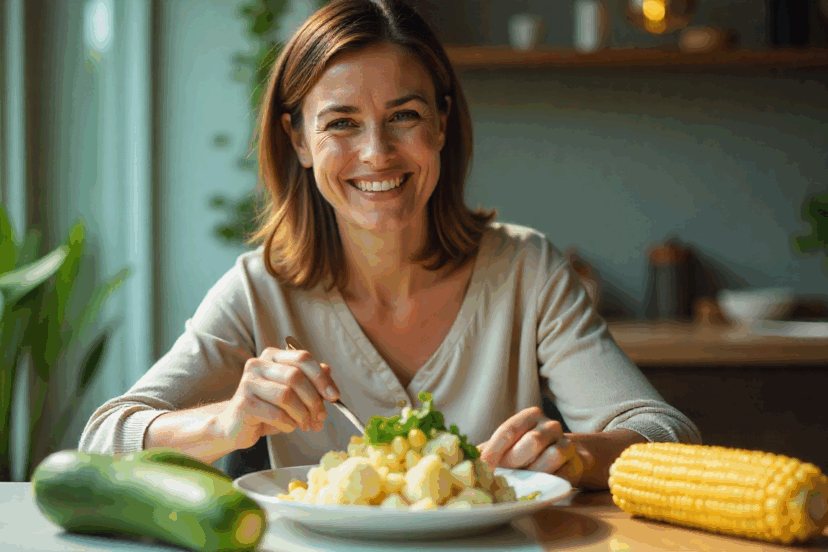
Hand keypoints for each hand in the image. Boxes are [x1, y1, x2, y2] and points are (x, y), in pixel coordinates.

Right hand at [217, 346, 340, 449]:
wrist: (235, 427)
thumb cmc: (267, 409)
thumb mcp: (293, 394)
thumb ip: (310, 383)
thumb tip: (329, 378)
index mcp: (273, 357)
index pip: (303, 358)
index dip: (321, 377)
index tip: (334, 396)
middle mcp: (258, 364)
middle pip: (296, 377)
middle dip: (313, 400)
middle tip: (320, 417)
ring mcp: (248, 382)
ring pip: (286, 395)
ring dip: (302, 414)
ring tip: (305, 425)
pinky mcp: (243, 403)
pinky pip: (276, 413)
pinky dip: (289, 423)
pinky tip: (289, 427)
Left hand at [477, 407, 589, 486]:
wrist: (565, 458)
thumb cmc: (527, 451)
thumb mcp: (508, 445)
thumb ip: (488, 450)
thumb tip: (464, 459)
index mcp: (530, 416)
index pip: (509, 430)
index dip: (494, 450)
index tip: (482, 466)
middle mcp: (550, 426)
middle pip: (532, 441)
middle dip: (515, 460)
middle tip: (503, 474)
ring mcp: (566, 443)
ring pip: (552, 455)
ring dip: (534, 471)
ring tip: (522, 480)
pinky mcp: (576, 464)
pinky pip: (565, 474)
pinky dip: (550, 482)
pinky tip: (540, 486)